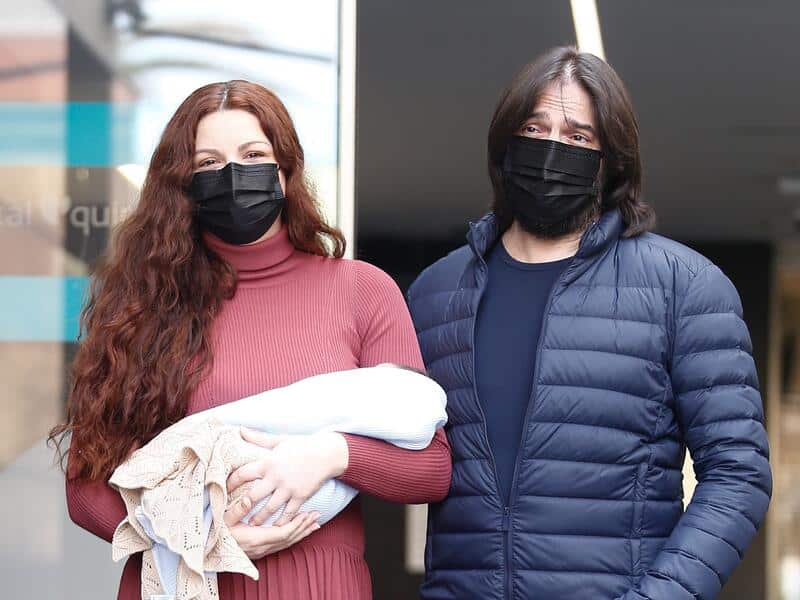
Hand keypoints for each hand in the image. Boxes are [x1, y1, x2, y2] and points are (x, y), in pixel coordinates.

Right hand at [223, 495, 320, 558]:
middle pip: (288, 538)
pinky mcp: (260, 550)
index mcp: (254, 538)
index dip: (296, 524)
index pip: (282, 533)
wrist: (207, 550)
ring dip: (301, 532)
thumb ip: (237, 509)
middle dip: (304, 527)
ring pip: (286, 543)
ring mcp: (261, 550)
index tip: (307, 513)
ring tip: (315, 523)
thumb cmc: (215, 532)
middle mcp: (260, 547)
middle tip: (317, 515)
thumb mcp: (223, 519)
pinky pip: (281, 545)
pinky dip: (293, 536)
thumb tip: (249, 498)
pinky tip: (300, 532)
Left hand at [227, 428, 348, 526]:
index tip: (222, 491)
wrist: (327, 453)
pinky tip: (274, 527)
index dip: (230, 483)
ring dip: (258, 519)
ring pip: (268, 509)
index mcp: (268, 462)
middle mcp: (276, 477)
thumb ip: (258, 438)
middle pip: (252, 497)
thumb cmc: (301, 445)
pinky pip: (288, 513)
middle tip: (230, 517)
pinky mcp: (300, 496)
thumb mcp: (279, 440)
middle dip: (240, 508)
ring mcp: (288, 488)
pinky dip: (280, 522)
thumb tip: (240, 429)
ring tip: (250, 526)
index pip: (242, 474)